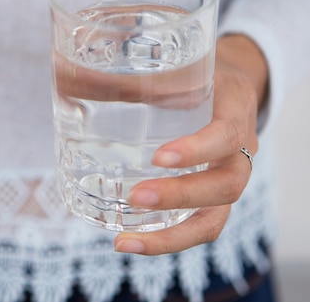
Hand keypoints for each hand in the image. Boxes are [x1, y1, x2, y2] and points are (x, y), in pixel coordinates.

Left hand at [114, 35, 267, 254]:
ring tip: (124, 243)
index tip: (159, 158)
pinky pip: (199, 226)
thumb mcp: (177, 68)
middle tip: (135, 197)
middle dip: (180, 196)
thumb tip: (68, 76)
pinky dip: (167, 239)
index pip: (226, 136)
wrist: (232, 85)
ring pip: (215, 219)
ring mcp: (228, 179)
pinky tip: (130, 241)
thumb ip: (133, 76)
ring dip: (170, 237)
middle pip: (226, 186)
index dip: (197, 150)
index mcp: (235, 113)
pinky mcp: (213, 198)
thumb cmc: (199, 75)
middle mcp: (240, 153)